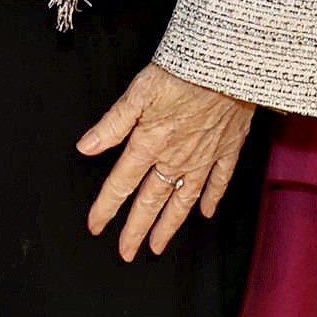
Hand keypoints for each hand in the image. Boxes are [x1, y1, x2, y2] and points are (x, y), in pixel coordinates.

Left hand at [78, 63, 256, 260]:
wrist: (230, 64)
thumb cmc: (184, 70)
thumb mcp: (140, 90)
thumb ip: (113, 122)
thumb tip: (86, 147)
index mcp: (149, 143)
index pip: (121, 184)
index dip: (106, 207)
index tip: (95, 226)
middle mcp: (175, 157)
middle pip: (151, 200)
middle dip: (136, 229)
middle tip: (126, 252)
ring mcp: (204, 156)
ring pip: (182, 199)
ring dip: (168, 224)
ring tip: (158, 245)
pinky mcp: (228, 148)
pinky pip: (219, 181)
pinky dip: (212, 198)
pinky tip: (205, 213)